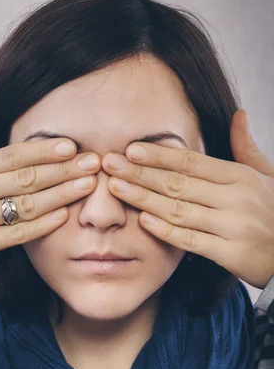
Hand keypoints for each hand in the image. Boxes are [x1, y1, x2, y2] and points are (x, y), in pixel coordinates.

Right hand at [0, 103, 99, 285]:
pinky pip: (16, 236)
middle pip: (23, 179)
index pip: (9, 157)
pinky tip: (64, 215)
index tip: (71, 146)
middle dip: (62, 170)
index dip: (42, 150)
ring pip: (24, 206)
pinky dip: (41, 226)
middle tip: (93, 163)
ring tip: (87, 186)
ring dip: (60, 195)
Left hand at [102, 109, 273, 289]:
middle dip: (141, 173)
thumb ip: (246, 148)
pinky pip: (191, 241)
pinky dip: (165, 231)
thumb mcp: (267, 176)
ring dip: (145, 199)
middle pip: (179, 183)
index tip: (130, 149)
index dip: (160, 155)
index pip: (192, 162)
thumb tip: (238, 114)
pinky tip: (143, 220)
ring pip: (179, 210)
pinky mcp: (230, 254)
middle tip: (110, 164)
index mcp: (241, 177)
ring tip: (116, 189)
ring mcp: (233, 228)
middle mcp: (236, 199)